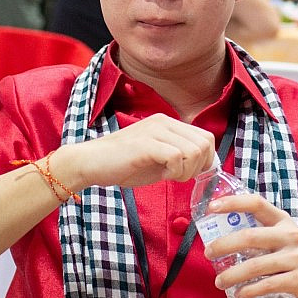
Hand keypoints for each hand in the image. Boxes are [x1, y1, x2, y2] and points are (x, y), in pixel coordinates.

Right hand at [53, 113, 215, 192]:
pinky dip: (175, 172)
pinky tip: (162, 175)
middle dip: (199, 166)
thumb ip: (179, 155)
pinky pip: (177, 157)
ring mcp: (155, 131)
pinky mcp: (146, 143)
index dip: (205, 160)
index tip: (189, 172)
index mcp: (168, 123)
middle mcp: (164, 122)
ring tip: (169, 175)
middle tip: (179, 176)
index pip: (206, 137)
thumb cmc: (122, 164)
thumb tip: (204, 164)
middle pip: (205, 143)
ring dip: (187, 170)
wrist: (90, 163)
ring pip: (194, 150)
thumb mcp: (157, 157)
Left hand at [202, 193, 297, 297]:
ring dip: (233, 274)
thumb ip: (260, 234)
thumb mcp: (284, 238)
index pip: (256, 204)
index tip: (212, 207)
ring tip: (219, 282)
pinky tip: (240, 294)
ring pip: (256, 265)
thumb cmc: (296, 257)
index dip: (233, 203)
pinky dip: (250, 291)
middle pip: (250, 237)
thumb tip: (222, 237)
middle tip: (208, 253)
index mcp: (282, 221)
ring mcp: (296, 258)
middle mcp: (290, 236)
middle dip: (224, 245)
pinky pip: (269, 285)